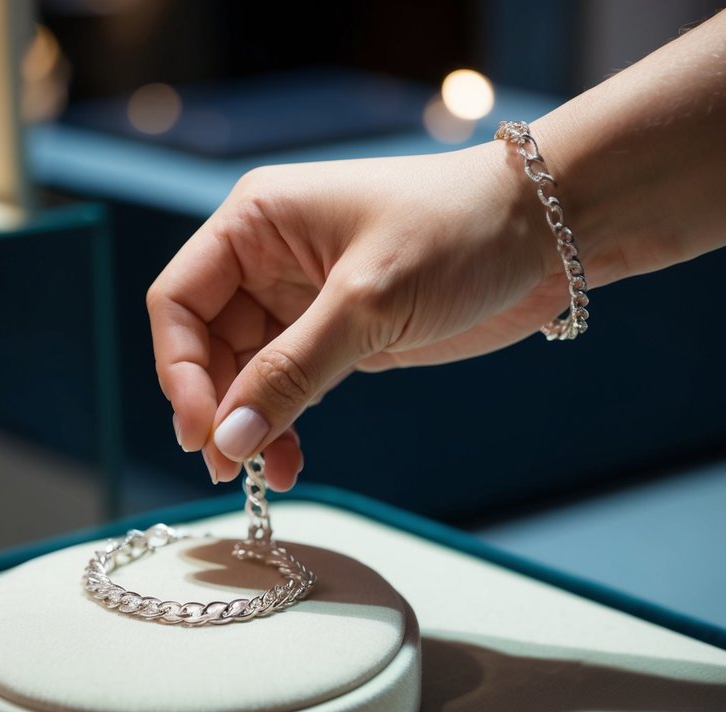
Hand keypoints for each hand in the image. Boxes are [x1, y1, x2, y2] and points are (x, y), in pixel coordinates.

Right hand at [147, 140, 570, 489]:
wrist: (546, 232)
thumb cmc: (457, 232)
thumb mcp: (366, 302)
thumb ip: (291, 373)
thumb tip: (227, 441)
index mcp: (255, 222)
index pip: (178, 300)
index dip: (178, 370)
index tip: (202, 433)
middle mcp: (266, 258)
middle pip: (204, 343)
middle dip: (214, 406)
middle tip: (228, 468)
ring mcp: (301, 298)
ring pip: (245, 373)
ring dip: (249, 425)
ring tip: (267, 474)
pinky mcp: (338, 332)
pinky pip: (288, 385)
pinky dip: (284, 424)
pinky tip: (291, 459)